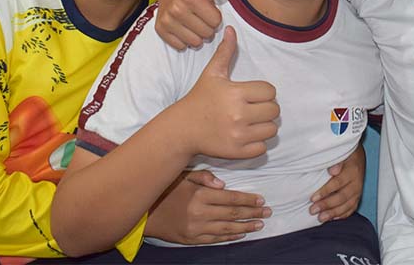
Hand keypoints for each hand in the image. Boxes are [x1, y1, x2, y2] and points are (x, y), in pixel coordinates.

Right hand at [146, 169, 270, 244]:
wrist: (144, 212)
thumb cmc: (165, 190)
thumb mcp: (182, 175)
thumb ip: (204, 177)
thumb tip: (223, 184)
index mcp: (200, 195)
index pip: (231, 198)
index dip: (248, 200)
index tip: (262, 200)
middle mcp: (200, 213)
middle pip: (233, 214)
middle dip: (253, 213)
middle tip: (268, 212)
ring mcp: (196, 228)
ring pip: (227, 228)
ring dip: (246, 226)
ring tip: (260, 225)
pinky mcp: (191, 239)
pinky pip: (215, 239)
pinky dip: (230, 236)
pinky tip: (240, 233)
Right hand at [156, 0, 229, 50]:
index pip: (216, 21)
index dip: (216, 17)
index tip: (210, 12)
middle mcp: (176, 9)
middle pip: (207, 33)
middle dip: (208, 27)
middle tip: (203, 19)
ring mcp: (167, 20)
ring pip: (195, 42)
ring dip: (198, 36)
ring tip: (195, 24)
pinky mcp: (160, 29)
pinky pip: (180, 46)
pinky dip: (185, 40)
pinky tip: (185, 29)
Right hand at [183, 26, 278, 158]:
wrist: (182, 128)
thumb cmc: (200, 98)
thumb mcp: (212, 73)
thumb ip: (225, 52)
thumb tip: (231, 28)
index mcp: (236, 93)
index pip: (270, 91)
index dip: (264, 92)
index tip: (253, 94)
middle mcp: (238, 114)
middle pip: (274, 110)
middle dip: (267, 109)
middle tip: (254, 108)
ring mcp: (238, 135)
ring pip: (271, 130)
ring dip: (264, 126)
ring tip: (252, 122)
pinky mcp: (237, 152)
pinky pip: (262, 148)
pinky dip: (257, 143)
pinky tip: (246, 135)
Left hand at [310, 145, 364, 221]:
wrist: (358, 156)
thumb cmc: (346, 154)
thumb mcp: (342, 153)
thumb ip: (337, 161)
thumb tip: (332, 171)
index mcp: (352, 171)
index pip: (338, 183)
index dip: (325, 191)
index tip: (312, 198)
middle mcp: (357, 183)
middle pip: (342, 197)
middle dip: (326, 205)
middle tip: (312, 210)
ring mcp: (358, 191)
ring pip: (347, 206)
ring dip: (333, 213)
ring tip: (320, 218)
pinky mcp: (358, 197)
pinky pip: (351, 208)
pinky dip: (342, 215)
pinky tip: (332, 218)